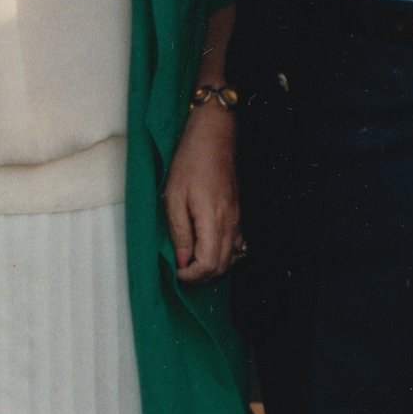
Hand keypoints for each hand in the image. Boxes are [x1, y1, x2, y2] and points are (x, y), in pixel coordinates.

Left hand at [163, 103, 241, 283]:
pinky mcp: (238, 213)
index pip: (209, 264)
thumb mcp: (174, 197)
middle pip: (223, 266)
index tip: (176, 272)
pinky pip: (238, 245)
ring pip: (232, 258)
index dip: (192, 276)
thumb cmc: (189, 163)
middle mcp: (230, 223)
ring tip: (192, 262)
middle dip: (201, 276)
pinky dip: (225, 255)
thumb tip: (183, 261)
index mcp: (213, 219)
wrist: (213, 137)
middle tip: (182, 270)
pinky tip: (209, 250)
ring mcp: (237, 218)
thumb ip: (179, 232)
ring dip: (212, 267)